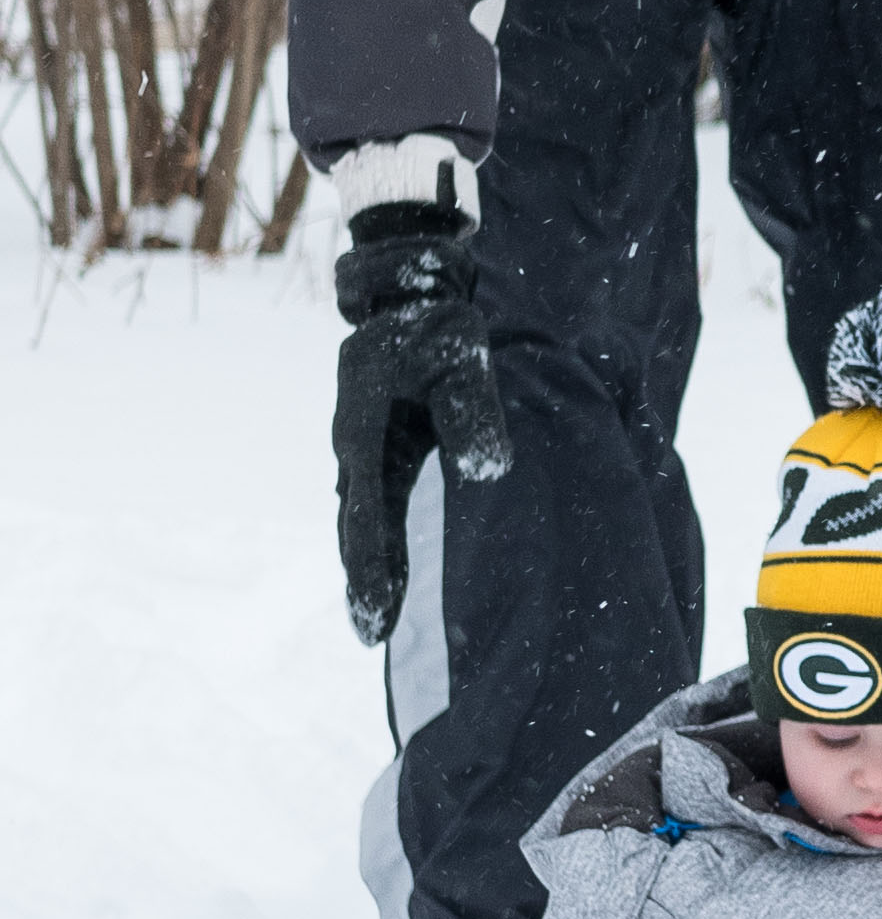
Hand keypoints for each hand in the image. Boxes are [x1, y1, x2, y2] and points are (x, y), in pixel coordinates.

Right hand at [331, 204, 511, 643]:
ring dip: (370, 562)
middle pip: (356, 523)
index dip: (371, 566)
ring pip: (363, 515)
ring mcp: (365, 443)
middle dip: (365, 578)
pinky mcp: (381, 442)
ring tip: (379, 618)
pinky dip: (381, 537)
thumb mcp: (462, 357)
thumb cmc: (439, 319)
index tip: (374, 617)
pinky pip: (377, 500)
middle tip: (371, 634)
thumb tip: (488, 473)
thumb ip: (473, 412)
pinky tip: (396, 570)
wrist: (412, 284)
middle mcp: (356, 442)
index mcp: (364, 426)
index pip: (367, 511)